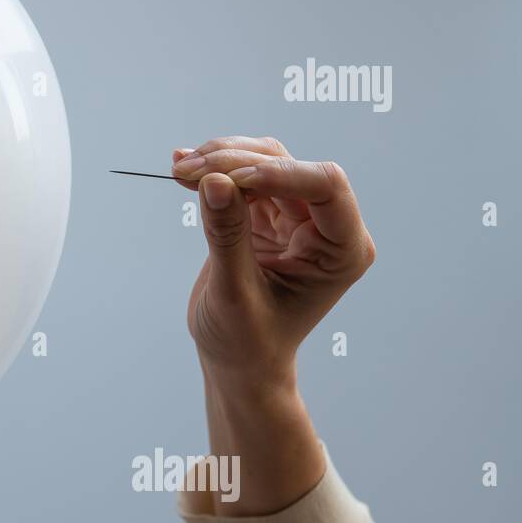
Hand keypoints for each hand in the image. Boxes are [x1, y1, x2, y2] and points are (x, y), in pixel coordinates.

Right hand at [170, 136, 376, 514]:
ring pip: (263, 163)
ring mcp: (295, 218)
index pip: (326, 185)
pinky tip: (182, 169)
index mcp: (342, 250)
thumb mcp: (234, 292)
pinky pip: (242, 178)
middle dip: (236, 163)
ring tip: (179, 170)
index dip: (279, 173)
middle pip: (287, 167)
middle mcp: (325, 227)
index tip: (229, 180)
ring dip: (221, 160)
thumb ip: (226, 235)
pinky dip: (213, 171)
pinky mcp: (266, 216)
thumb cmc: (247, 342)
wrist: (237, 362)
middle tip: (186, 172)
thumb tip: (212, 180)